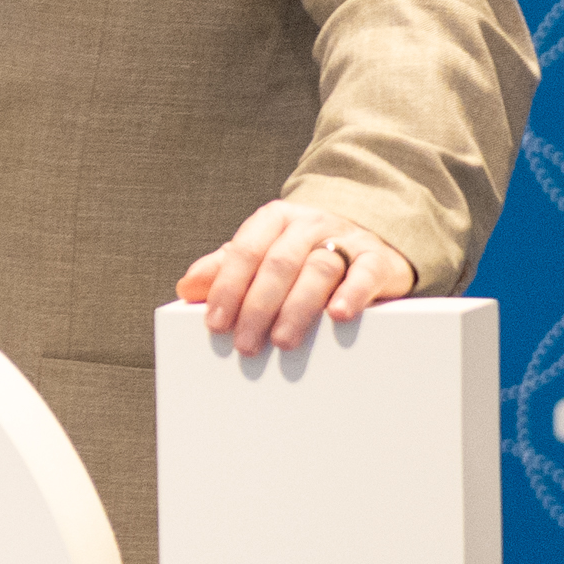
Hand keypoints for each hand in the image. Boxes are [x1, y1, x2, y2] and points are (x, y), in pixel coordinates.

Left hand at [176, 198, 409, 358]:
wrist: (367, 234)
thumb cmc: (303, 253)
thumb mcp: (262, 253)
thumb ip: (224, 269)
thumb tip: (186, 288)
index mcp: (275, 220)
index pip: (245, 251)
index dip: (228, 288)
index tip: (216, 324)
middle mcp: (309, 224)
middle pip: (279, 263)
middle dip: (258, 306)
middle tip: (246, 344)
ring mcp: (346, 239)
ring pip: (319, 269)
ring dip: (298, 308)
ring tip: (283, 342)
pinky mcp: (377, 258)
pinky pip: (365, 272)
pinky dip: (352, 293)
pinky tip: (337, 315)